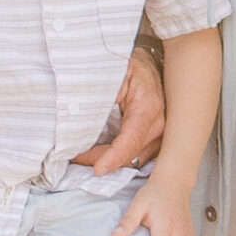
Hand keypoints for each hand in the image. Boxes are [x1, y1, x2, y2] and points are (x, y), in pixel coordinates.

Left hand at [71, 45, 166, 173]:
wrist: (148, 65)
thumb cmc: (130, 68)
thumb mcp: (113, 73)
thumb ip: (99, 95)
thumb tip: (80, 117)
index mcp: (148, 108)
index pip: (130, 141)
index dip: (112, 158)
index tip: (97, 170)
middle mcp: (158, 125)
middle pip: (129, 156)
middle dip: (101, 159)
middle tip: (75, 155)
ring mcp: (159, 135)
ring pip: (132, 160)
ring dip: (108, 161)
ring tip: (84, 154)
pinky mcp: (155, 140)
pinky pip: (135, 157)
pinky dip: (116, 158)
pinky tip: (99, 153)